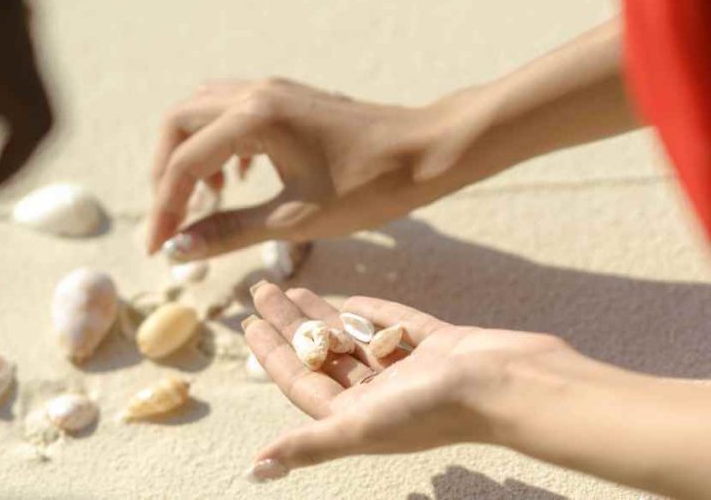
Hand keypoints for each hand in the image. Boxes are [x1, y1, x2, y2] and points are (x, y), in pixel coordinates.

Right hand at [147, 78, 492, 259]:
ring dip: (189, 152)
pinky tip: (238, 177)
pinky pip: (230, 109)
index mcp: (255, 119)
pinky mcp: (287, 96)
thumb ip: (230, 231)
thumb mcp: (295, 218)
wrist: (427, 151)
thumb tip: (179, 249)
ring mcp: (272, 89)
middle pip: (178, 124)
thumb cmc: (370, 186)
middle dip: (165, 173)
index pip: (183, 163)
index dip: (164, 209)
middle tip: (173, 219)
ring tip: (203, 199)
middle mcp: (256, 93)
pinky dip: (218, 142)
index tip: (157, 249)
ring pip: (201, 111)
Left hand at [241, 282, 571, 481]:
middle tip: (262, 290)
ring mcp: (412, 370)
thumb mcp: (359, 427)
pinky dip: (375, 313)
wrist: (508, 384)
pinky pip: (398, 327)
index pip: (302, 381)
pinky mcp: (440, 346)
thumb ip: (308, 446)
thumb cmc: (433, 410)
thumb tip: (255, 468)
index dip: (272, 354)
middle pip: (323, 356)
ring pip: (355, 339)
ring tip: (293, 288)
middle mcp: (382, 396)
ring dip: (324, 316)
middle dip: (290, 325)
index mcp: (358, 417)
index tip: (247, 322)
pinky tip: (353, 299)